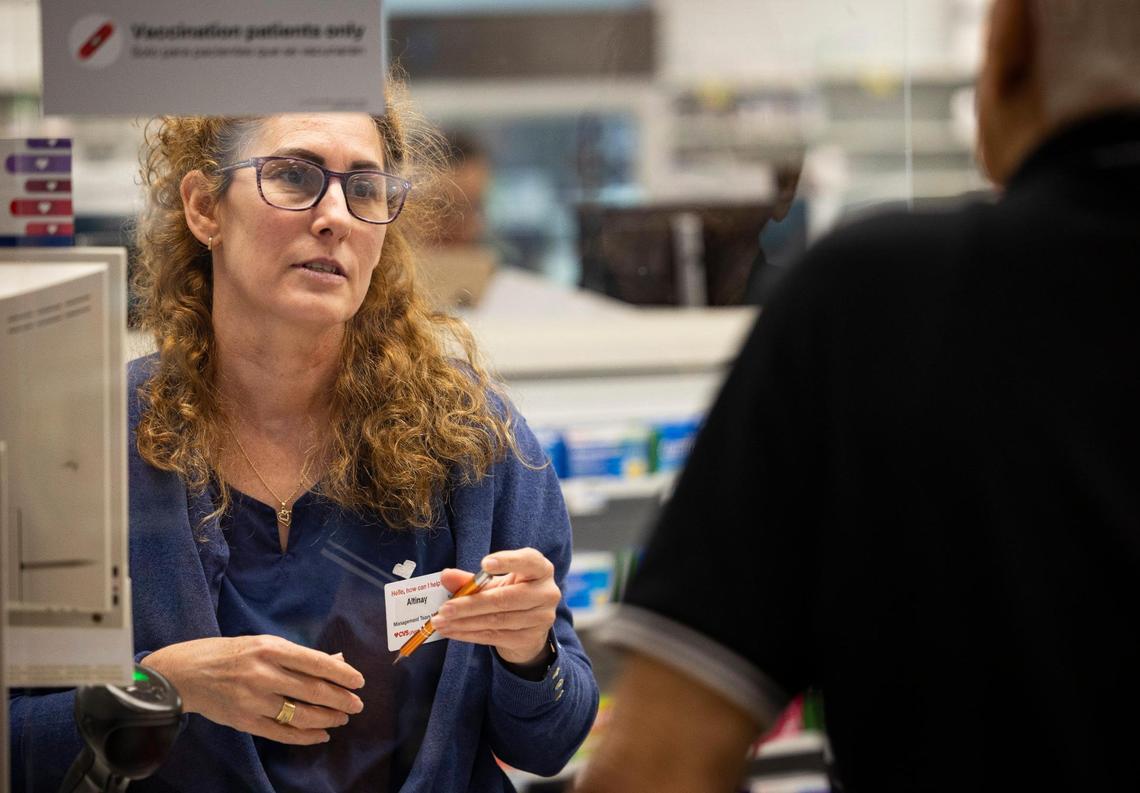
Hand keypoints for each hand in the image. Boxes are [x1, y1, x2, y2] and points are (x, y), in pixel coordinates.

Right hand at [141, 636, 364, 744]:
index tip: (359, 681)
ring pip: (300, 714)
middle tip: (357, 705)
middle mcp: (264, 673)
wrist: (184, 674)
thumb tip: (336, 660)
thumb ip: (298, 655)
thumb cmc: (227, 653)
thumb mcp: (263, 643)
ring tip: (341, 719)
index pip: (316, 662)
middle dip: (340, 699)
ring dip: (327, 719)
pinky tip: (320, 735)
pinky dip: (305, 736)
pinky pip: (282, 732)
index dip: (341, 673)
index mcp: (270, 648)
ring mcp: (254, 699)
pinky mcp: (245, 721)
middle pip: (312, 690)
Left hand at [433, 548, 559, 665]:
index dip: (507, 561)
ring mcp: (541, 618)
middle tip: (444, 608)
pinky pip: (494, 636)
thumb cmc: (511, 594)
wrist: (529, 626)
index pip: (528, 560)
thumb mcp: (494, 582)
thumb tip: (446, 575)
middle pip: (505, 598)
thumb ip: (471, 579)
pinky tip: (452, 631)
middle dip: (470, 604)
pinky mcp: (530, 638)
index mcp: (541, 569)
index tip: (484, 564)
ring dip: (464, 622)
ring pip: (497, 620)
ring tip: (440, 622)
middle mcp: (547, 592)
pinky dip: (469, 634)